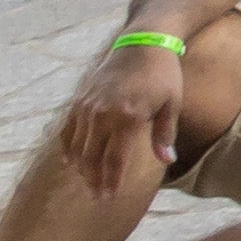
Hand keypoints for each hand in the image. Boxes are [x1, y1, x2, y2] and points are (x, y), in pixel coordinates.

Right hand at [55, 38, 191, 188]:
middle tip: (98, 197)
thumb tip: (166, 161)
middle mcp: (102, 114)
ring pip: (78, 146)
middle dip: (94, 180)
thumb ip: (164, 134)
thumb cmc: (163, 74)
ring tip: (88, 182)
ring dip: (82, 167)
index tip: (109, 198)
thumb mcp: (171, 103)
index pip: (114, 159)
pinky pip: (68, 129)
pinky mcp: (79, 100)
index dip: (111, 181)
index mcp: (127, 117)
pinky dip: (68, 147)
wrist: (142, 42)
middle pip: (92, 157)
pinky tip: (70, 161)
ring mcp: (87, 107)